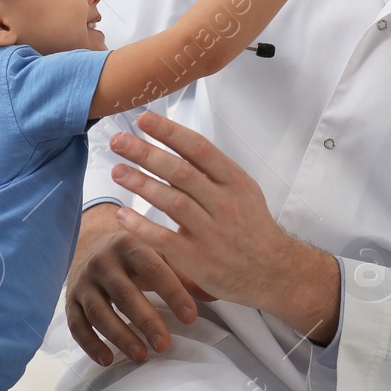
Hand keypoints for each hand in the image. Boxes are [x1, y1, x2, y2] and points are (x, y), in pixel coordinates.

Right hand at [65, 202, 214, 366]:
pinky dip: (91, 345)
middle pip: (124, 294)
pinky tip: (108, 359)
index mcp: (129, 244)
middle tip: (164, 345)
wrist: (91, 240)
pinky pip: (77, 325)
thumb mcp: (160, 252)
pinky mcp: (70, 299)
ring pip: (99, 312)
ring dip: (120, 336)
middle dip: (146, 321)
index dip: (173, 293)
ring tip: (141, 355)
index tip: (190, 317)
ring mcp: (84, 281)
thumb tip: (215, 294)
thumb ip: (185, 271)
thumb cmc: (136, 252)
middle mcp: (103, 261)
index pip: (154, 269)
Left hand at [105, 111, 341, 343]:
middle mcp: (225, 203)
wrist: (273, 271)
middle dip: (146, 153)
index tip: (144, 119)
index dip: (170, 132)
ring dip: (141, 184)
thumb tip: (174, 144)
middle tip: (118, 141)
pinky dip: (142, 226)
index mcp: (235, 181)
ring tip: (117, 171)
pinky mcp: (199, 259)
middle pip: (180, 172)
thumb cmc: (251, 227)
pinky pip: (165, 239)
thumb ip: (211, 172)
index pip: (199, 149)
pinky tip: (123, 215)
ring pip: (172, 201)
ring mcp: (212, 232)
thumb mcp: (243, 191)